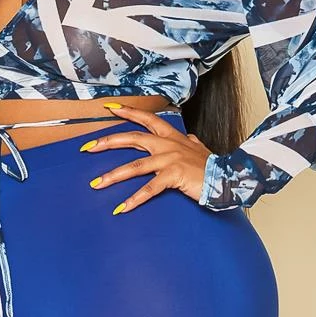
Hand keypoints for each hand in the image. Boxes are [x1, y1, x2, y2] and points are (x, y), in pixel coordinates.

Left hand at [80, 104, 211, 212]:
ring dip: (113, 176)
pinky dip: (134, 200)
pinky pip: (149, 189)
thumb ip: (191, 142)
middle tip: (87, 147)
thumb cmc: (212, 165)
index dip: (127, 112)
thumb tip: (189, 138)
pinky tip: (121, 208)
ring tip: (96, 184)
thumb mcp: (199, 148)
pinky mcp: (174, 176)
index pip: (146, 119)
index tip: (109, 108)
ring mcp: (170, 159)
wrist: (228, 177)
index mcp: (171, 136)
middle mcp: (167, 144)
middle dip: (107, 142)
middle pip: (132, 138)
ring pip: (135, 167)